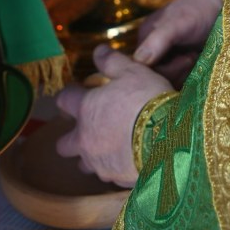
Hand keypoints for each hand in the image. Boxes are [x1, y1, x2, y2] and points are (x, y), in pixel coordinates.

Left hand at [56, 43, 170, 186]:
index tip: (79, 93)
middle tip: (91, 127)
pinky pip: (107, 175)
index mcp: (86, 109)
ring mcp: (97, 162)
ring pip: (83, 163)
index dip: (69, 95)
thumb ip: (112, 61)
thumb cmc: (147, 99)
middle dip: (72, 137)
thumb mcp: (133, 71)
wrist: (167, 138)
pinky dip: (113, 166)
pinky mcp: (113, 178)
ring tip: (110, 146)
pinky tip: (129, 157)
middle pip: (62, 144)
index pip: (63, 100)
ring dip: (91, 156)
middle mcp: (84, 138)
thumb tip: (98, 51)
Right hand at [132, 0, 222, 85]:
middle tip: (191, 57)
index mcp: (145, 37)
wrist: (224, 7)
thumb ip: (159, 40)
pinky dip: (188, 74)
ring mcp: (169, 57)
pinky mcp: (182, 64)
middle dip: (175, 71)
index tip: (183, 59)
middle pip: (156, 76)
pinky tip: (197, 61)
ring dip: (183, 72)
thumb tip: (139, 60)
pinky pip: (178, 79)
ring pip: (168, 80)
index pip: (142, 67)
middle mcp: (154, 49)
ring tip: (195, 56)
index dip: (161, 70)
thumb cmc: (200, 11)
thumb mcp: (179, 23)